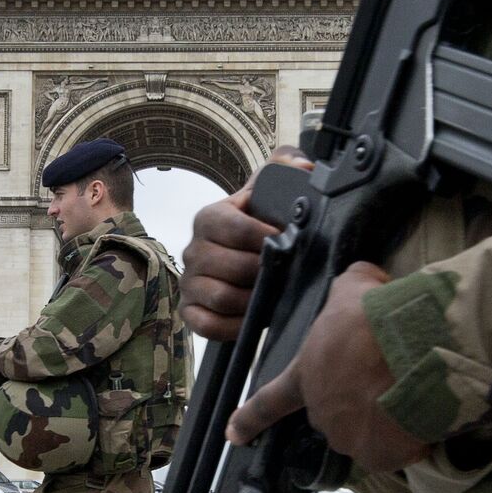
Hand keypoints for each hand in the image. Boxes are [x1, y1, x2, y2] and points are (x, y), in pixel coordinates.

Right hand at [181, 145, 313, 339]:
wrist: (243, 256)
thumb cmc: (258, 225)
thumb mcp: (268, 194)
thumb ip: (284, 171)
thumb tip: (303, 167)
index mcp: (208, 217)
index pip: (236, 228)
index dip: (267, 238)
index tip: (289, 243)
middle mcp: (193, 249)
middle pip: (233, 267)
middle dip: (265, 273)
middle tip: (287, 274)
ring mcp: (188, 282)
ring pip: (222, 297)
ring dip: (254, 300)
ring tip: (274, 295)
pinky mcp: (189, 311)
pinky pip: (208, 325)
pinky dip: (234, 326)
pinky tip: (253, 318)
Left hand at [225, 262, 430, 472]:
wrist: (408, 347)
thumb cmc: (373, 317)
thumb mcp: (355, 287)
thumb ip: (351, 287)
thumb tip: (368, 281)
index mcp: (306, 375)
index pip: (269, 401)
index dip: (250, 419)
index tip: (234, 435)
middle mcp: (322, 411)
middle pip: (335, 413)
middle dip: (357, 399)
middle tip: (385, 378)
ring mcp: (349, 437)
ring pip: (367, 433)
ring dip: (384, 419)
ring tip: (408, 392)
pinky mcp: (380, 454)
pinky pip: (394, 450)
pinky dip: (407, 437)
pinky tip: (420, 414)